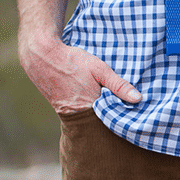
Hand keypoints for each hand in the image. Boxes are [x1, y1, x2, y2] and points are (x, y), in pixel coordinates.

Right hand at [19, 31, 140, 113]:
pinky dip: (88, 111)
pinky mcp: (60, 109)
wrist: (41, 56)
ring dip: (100, 114)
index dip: (122, 117)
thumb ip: (118, 85)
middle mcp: (78, 114)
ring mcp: (66, 113)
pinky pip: (78, 114)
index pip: (112, 120)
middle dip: (111, 118)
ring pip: (89, 119)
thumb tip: (138, 99)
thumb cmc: (73, 61)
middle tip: (124, 113)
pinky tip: (93, 102)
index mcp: (90, 106)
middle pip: (101, 122)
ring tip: (110, 106)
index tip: (134, 116)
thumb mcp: (100, 69)